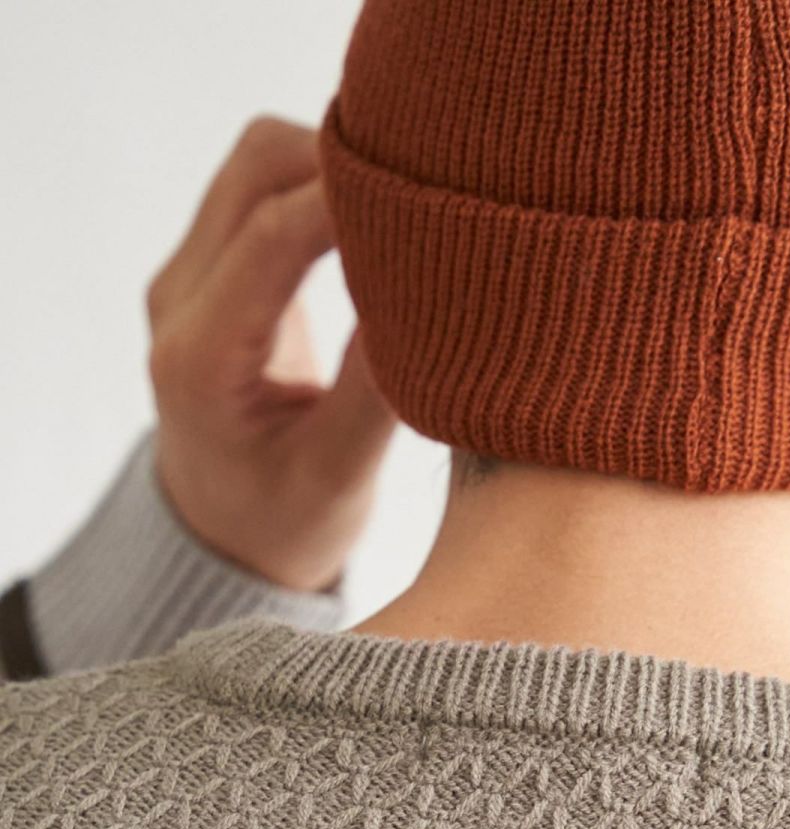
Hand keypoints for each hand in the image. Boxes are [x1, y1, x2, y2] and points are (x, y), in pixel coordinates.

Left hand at [146, 116, 394, 591]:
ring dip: (338, 163)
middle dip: (346, 157)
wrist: (226, 540)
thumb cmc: (282, 523)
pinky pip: (270, 189)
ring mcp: (192, 277)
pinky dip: (329, 185)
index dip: (352, 198)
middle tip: (435, 186)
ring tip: (417, 200)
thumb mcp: (338, 475)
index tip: (434, 193)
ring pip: (261, 162)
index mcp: (200, 358)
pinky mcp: (219, 269)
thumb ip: (381, 388)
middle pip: (256, 166)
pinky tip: (388, 216)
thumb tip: (437, 299)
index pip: (273, 234)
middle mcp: (181, 301)